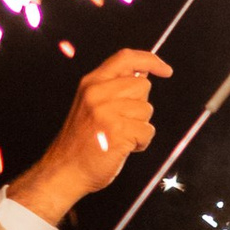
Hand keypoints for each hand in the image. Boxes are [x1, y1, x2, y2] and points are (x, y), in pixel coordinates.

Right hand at [4, 47, 169, 222]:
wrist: (65, 170)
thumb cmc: (82, 141)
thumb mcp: (92, 104)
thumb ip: (114, 87)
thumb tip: (143, 73)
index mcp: (91, 83)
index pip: (125, 58)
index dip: (149, 60)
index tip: (165, 70)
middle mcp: (98, 92)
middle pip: (142, 86)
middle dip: (140, 106)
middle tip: (122, 122)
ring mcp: (106, 111)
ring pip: (147, 110)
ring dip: (140, 127)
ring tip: (119, 136)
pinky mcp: (117, 130)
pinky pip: (147, 131)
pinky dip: (141, 143)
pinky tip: (123, 147)